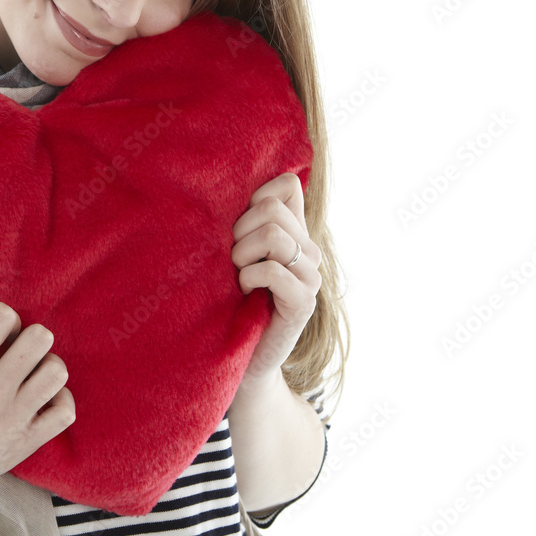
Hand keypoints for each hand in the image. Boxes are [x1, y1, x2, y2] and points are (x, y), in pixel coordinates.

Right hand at [0, 301, 74, 506]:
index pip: (3, 317)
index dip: (0, 317)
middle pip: (39, 338)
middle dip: (26, 336)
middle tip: (11, 349)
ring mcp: (13, 420)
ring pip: (57, 371)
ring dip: (44, 365)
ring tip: (26, 371)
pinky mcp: (27, 442)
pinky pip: (65, 411)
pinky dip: (59, 398)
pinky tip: (38, 396)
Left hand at [230, 172, 320, 387]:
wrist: (240, 354)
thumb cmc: (229, 299)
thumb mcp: (234, 252)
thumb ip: (243, 221)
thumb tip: (225, 181)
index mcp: (293, 231)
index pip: (288, 184)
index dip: (256, 196)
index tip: (239, 225)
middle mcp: (308, 249)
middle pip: (272, 208)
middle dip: (240, 230)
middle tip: (233, 259)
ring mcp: (311, 276)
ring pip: (274, 235)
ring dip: (242, 255)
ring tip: (238, 276)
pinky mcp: (304, 302)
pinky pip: (272, 270)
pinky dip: (248, 277)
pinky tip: (244, 292)